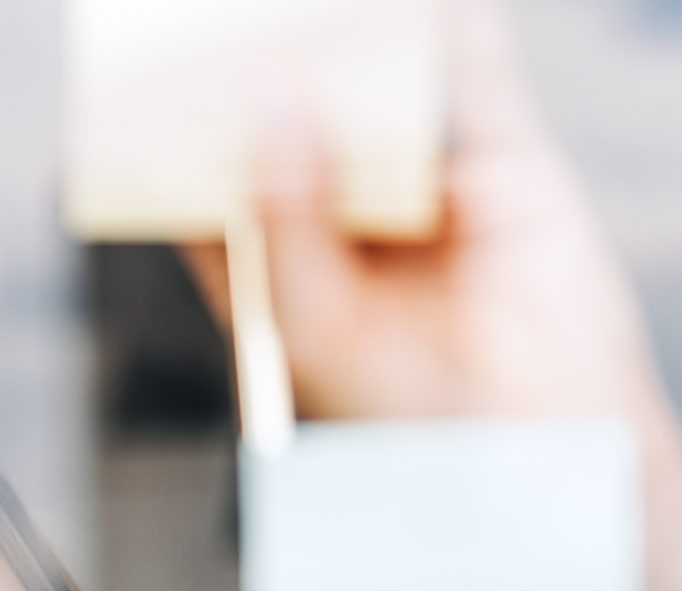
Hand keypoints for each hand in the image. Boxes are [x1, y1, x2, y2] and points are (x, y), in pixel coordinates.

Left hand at [183, 0, 681, 590]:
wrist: (547, 455)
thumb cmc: (411, 415)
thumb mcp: (319, 324)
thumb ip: (288, 213)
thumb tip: (267, 94)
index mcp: (272, 266)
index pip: (206, 181)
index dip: (173, 126)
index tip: (135, 69)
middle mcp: (337, 215)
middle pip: (283, 115)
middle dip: (256, 59)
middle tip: (210, 8)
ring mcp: (418, 182)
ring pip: (372, 82)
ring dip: (345, 25)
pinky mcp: (499, 160)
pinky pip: (467, 73)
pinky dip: (443, 23)